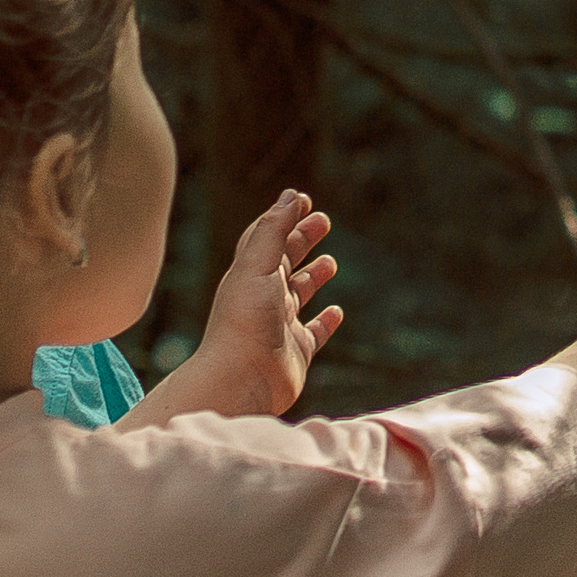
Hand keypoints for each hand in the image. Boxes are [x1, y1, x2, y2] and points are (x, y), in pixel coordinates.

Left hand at [144, 191, 341, 424]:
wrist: (240, 380)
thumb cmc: (244, 321)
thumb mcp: (257, 267)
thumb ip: (273, 231)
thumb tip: (290, 195)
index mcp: (251, 275)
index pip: (267, 238)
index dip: (283, 217)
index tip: (303, 199)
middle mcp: (264, 298)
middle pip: (285, 262)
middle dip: (303, 239)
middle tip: (324, 221)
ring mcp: (280, 326)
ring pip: (299, 294)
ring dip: (313, 277)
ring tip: (330, 262)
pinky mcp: (296, 352)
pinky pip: (314, 333)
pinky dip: (326, 322)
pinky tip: (336, 313)